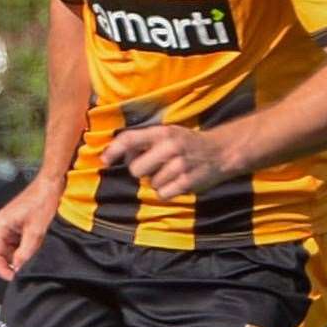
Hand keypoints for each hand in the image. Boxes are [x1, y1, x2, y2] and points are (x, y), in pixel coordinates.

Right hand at [0, 180, 60, 280]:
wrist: (53, 184)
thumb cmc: (43, 198)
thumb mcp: (36, 231)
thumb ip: (25, 252)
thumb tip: (19, 268)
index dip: (3, 270)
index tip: (15, 278)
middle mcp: (2, 226)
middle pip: (1, 254)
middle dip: (13, 263)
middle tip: (27, 269)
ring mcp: (11, 226)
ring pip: (11, 250)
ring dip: (22, 256)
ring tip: (35, 255)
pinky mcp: (20, 226)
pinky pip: (19, 244)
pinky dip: (27, 249)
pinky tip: (37, 248)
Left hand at [101, 124, 230, 199]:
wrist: (221, 152)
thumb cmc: (187, 143)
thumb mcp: (167, 133)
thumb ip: (144, 141)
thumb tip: (114, 155)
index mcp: (162, 133)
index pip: (130, 139)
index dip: (114, 150)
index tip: (104, 160)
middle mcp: (170, 147)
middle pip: (136, 169)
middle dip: (141, 171)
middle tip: (154, 167)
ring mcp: (179, 166)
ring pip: (150, 183)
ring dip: (157, 181)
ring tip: (171, 173)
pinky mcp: (187, 182)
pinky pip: (163, 194)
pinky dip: (167, 191)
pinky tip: (177, 182)